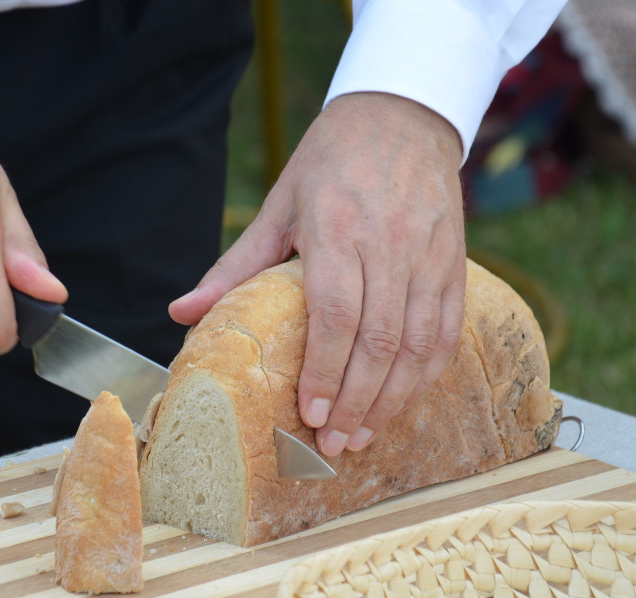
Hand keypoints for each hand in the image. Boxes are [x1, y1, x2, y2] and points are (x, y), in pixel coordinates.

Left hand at [169, 92, 465, 455]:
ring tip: (364, 436)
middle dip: (357, 401)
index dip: (326, 370)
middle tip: (334, 444)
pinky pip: (447, 328)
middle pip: (379, 339)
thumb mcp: (278, 205)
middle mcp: (388, 243)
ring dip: (393, 398)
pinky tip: (404, 401)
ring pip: (418, 343)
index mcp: (336, 227)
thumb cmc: (330, 162)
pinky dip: (427, 372)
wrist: (401, 116)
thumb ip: (235, 267)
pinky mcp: (455, 261)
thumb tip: (180, 314)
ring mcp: (429, 253)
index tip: (311, 414)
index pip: (336, 312)